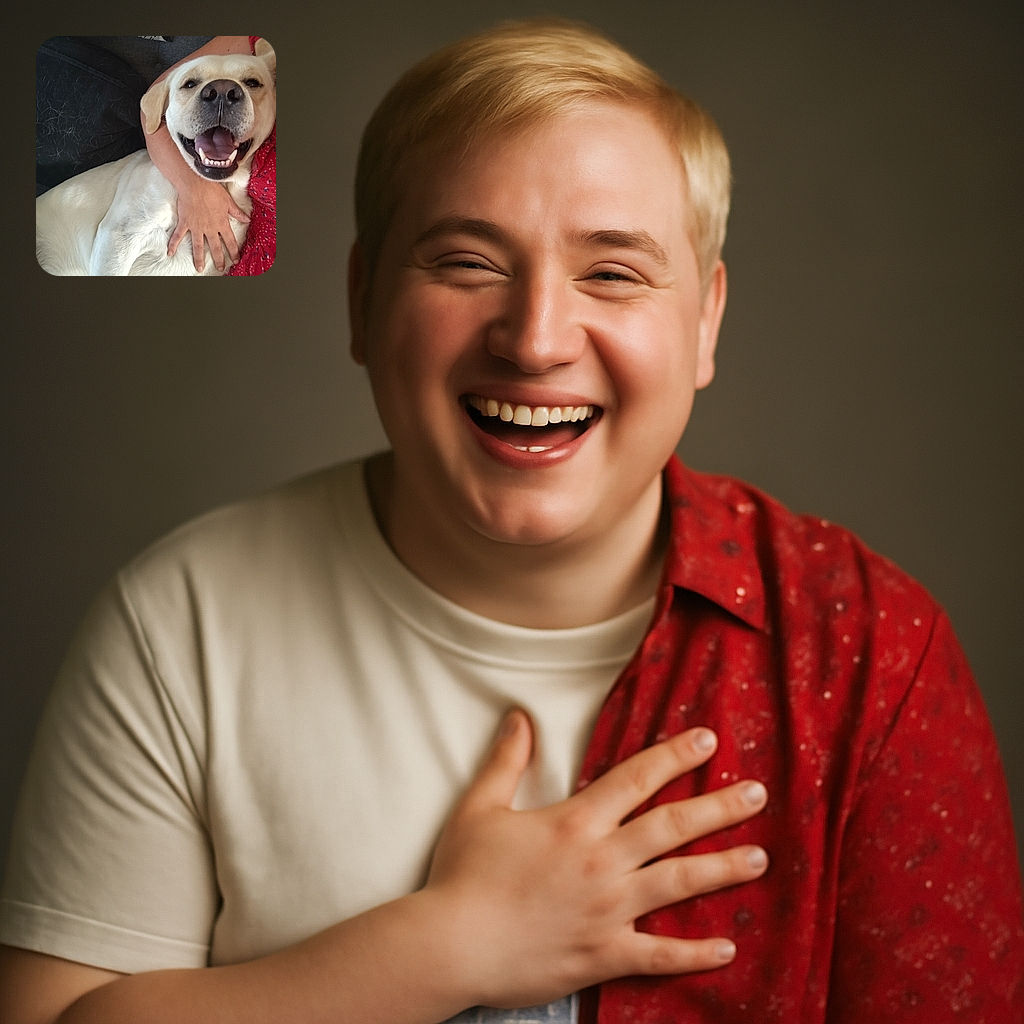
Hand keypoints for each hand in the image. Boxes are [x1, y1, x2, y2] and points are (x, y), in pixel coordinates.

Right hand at [168, 177, 249, 271]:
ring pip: (198, 246)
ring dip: (199, 259)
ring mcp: (196, 227)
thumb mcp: (228, 201)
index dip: (234, 252)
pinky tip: (169, 253)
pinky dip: (173, 244)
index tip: (236, 260)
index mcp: (222, 224)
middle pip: (215, 248)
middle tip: (220, 269)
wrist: (194, 183)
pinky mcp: (185, 223)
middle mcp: (210, 228)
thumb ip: (237, 213)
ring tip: (199, 269)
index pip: (230, 242)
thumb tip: (247, 219)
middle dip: (219, 259)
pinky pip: (178, 236)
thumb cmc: (212, 190)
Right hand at [425, 709, 768, 1009]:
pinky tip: (727, 948)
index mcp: (576, 822)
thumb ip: (506, 760)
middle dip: (719, 807)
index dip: (675, 756)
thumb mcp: (480, 807)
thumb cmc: (462, 875)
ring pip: (678, 883)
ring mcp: (608, 910)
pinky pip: (659, 955)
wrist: (451, 944)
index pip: (637, 778)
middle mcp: (602, 861)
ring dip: (722, 869)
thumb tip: (520, 716)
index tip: (708, 740)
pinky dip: (695, 953)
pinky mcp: (603, 955)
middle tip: (757, 793)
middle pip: (672, 827)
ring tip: (760, 858)